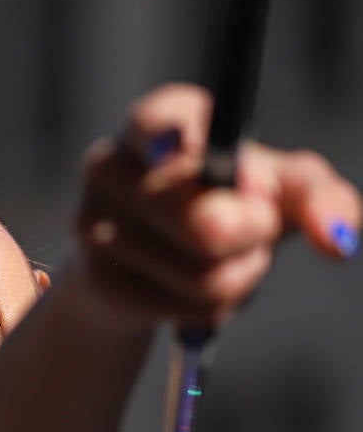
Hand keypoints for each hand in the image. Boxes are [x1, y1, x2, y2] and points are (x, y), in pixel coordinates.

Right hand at [73, 83, 359, 328]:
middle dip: (256, 235)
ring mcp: (92, 226)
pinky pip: (189, 307)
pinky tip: (190, 288)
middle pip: (212, 224)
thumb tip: (339, 242)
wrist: (148, 265)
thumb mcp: (281, 189)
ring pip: (206, 275)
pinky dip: (214, 308)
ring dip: (239, 276)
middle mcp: (110, 166)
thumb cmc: (226, 205)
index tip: (181, 147)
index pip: (157, 124)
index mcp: (155, 123)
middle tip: (252, 227)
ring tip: (220, 260)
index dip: (170, 136)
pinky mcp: (95, 283)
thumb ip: (319, 197)